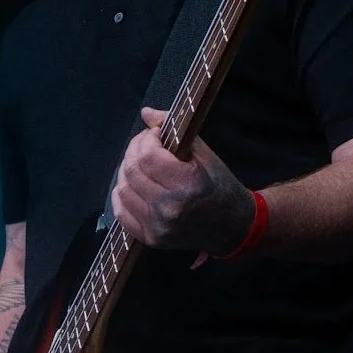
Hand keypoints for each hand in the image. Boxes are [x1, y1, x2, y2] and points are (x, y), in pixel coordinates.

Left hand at [111, 106, 254, 254]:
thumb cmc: (219, 184)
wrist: (231, 225)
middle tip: (145, 143)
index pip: (148, 156)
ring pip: (123, 189)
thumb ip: (174, 130)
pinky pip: (121, 212)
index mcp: (188, 184)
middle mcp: (170, 208)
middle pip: (132, 171)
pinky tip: (133, 184)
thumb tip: (146, 113)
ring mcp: (158, 227)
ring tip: (140, 163)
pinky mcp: (151, 239)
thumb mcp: (204, 153)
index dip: (147, 138)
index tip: (156, 134)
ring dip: (127, 170)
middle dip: (134, 149)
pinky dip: (122, 194)